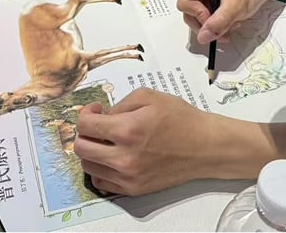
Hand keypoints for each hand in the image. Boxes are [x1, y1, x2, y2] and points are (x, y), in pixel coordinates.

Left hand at [75, 89, 220, 194]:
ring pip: (88, 166)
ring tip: (106, 141)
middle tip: (97, 125)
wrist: (204, 146)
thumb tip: (102, 116)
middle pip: (81, 148)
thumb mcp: (149, 96)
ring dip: (91, 151)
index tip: (96, 110)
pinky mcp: (134, 189)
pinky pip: (102, 182)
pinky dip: (100, 169)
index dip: (85, 114)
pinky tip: (111, 157)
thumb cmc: (180, 118)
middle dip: (84, 133)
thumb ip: (119, 104)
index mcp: (127, 130)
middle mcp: (124, 157)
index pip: (85, 126)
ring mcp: (128, 176)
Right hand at [177, 0, 269, 44]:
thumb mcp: (235, 6)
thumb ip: (219, 22)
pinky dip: (213, 25)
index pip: (185, 4)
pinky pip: (200, 20)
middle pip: (188, 13)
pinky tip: (226, 22)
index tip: (215, 22)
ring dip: (212, 27)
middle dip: (207, 25)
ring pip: (194, 20)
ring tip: (229, 24)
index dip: (199, 16)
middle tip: (224, 28)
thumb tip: (203, 36)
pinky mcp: (200, 2)